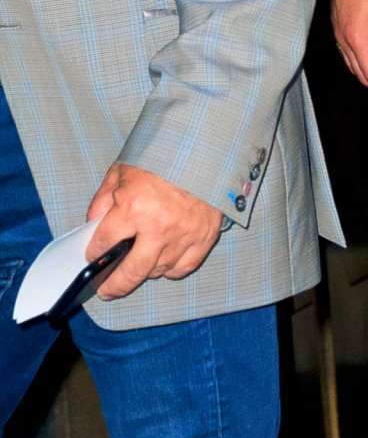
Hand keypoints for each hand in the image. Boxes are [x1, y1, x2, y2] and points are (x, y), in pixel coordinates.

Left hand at [85, 165, 222, 298]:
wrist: (205, 147)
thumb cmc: (163, 157)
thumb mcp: (122, 171)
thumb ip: (103, 200)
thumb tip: (94, 226)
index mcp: (134, 207)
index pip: (104, 243)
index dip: (94, 251)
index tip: (93, 255)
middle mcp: (158, 227)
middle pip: (131, 272)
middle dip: (114, 285)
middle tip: (107, 290)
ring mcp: (184, 235)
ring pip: (157, 271)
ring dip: (145, 271)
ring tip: (138, 264)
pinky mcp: (205, 237)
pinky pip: (183, 268)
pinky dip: (171, 268)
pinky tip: (164, 260)